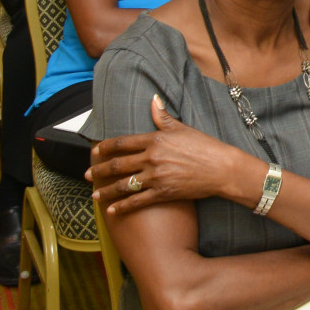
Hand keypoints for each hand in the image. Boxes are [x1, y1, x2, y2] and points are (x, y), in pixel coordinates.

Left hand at [87, 95, 256, 214]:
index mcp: (155, 140)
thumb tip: (153, 99)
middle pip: (118, 165)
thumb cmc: (205, 146)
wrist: (221, 168)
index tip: (95, 151)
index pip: (123, 143)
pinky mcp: (163, 193)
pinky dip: (123, 207)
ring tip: (94, 194)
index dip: (106, 147)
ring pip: (123, 185)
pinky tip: (112, 210)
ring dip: (106, 191)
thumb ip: (163, 116)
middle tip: (88, 174)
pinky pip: (137, 201)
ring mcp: (156, 177)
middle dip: (99, 171)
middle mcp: (152, 158)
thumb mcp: (183, 128)